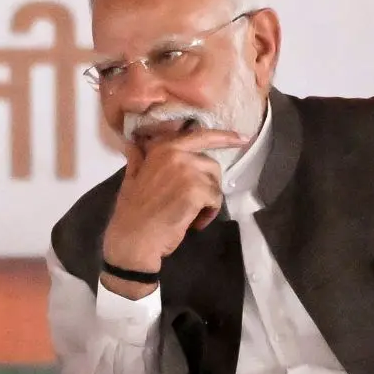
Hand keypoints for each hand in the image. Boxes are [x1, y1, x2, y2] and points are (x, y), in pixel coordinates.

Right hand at [102, 128, 245, 277]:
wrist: (133, 238)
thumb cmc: (131, 212)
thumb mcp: (132, 178)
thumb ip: (139, 159)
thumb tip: (133, 145)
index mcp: (162, 148)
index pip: (200, 135)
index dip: (223, 137)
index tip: (242, 139)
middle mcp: (176, 153)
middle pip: (211, 164)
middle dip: (208, 184)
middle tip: (196, 204)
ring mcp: (188, 171)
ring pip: (215, 184)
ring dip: (208, 201)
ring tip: (193, 215)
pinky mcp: (196, 191)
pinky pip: (215, 200)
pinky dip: (209, 214)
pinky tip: (194, 223)